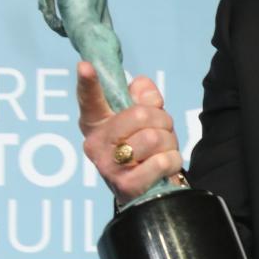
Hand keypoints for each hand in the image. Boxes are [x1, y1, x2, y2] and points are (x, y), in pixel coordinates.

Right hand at [76, 60, 183, 204]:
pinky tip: (164, 168)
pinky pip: (162, 161)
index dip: (88, 83)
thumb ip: (143, 97)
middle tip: (161, 132)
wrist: (142, 191)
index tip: (85, 66)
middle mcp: (96, 143)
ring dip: (169, 143)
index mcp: (95, 122)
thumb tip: (146, 93)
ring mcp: (108, 166)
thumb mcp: (142, 118)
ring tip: (161, 151)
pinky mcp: (126, 185)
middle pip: (142, 114)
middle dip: (163, 121)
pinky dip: (172, 161)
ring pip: (155, 137)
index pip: (90, 99)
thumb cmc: (141, 146)